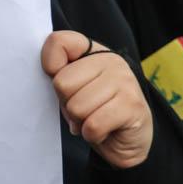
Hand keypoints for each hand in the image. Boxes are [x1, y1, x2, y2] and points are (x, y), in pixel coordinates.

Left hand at [42, 31, 152, 169]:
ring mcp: (125, 82)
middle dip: (66, 104)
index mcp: (92, 51)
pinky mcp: (133, 106)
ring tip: (93, 120)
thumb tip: (51, 71)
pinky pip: (93, 125)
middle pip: (62, 83)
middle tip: (82, 110)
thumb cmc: (94, 112)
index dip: (50, 67)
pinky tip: (103, 131)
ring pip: (77, 107)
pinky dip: (92, 135)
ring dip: (80, 122)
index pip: (57, 42)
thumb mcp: (72, 89)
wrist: (127, 141)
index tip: (63, 84)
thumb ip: (60, 75)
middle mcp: (111, 61)